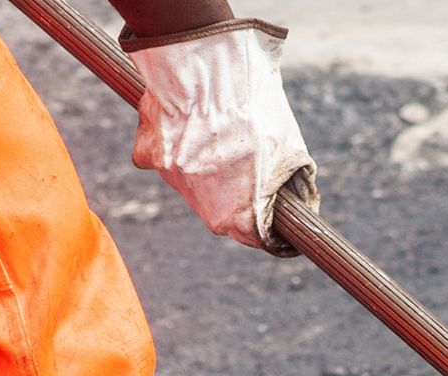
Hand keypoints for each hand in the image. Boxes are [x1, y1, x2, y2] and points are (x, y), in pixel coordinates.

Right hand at [123, 19, 317, 256]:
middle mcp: (204, 206)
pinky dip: (171, 144)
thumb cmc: (253, 104)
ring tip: (217, 132)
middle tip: (246, 166)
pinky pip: (160, 157)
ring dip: (205, 166)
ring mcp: (173, 181)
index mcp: (239, 213)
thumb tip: (299, 196)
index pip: (257, 238)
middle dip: (236, 196)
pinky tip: (184, 120)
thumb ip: (293, 178)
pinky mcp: (148, 156)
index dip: (270, 232)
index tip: (276, 225)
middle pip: (222, 213)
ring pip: (191, 183)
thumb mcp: (289, 145)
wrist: (205, 65)